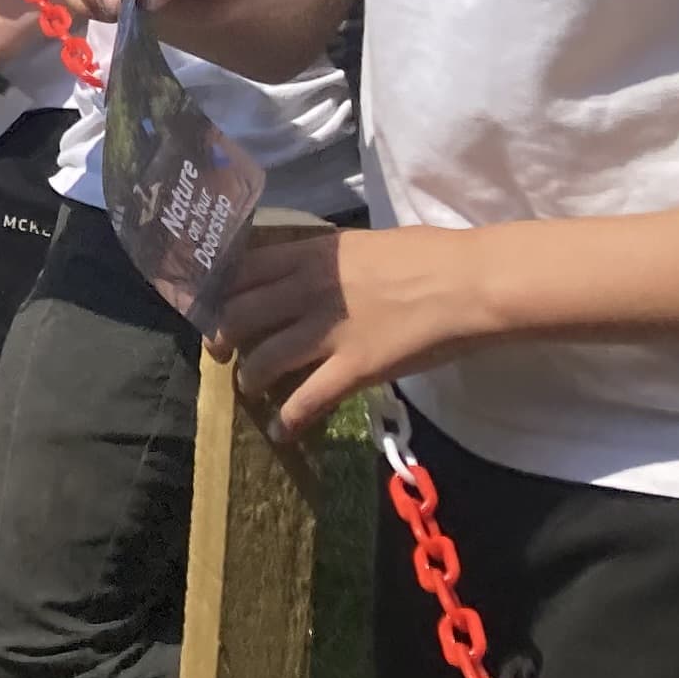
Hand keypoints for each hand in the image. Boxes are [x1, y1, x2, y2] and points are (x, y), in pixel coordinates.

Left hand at [218, 227, 490, 441]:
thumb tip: (315, 270)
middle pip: (239, 314)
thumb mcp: (362, 245)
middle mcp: (306, 290)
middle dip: (221, 336)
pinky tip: (281, 432)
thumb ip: (329, 260)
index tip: (209, 303)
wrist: (469, 283)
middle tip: (220, 350)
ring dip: (249, 377)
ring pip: (263, 358)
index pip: (241, 270)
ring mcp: (327, 331)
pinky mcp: (353, 368)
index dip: (218, 290)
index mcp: (310, 254)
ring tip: (249, 388)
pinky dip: (288, 419)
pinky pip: (307, 398)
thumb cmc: (429, 256)